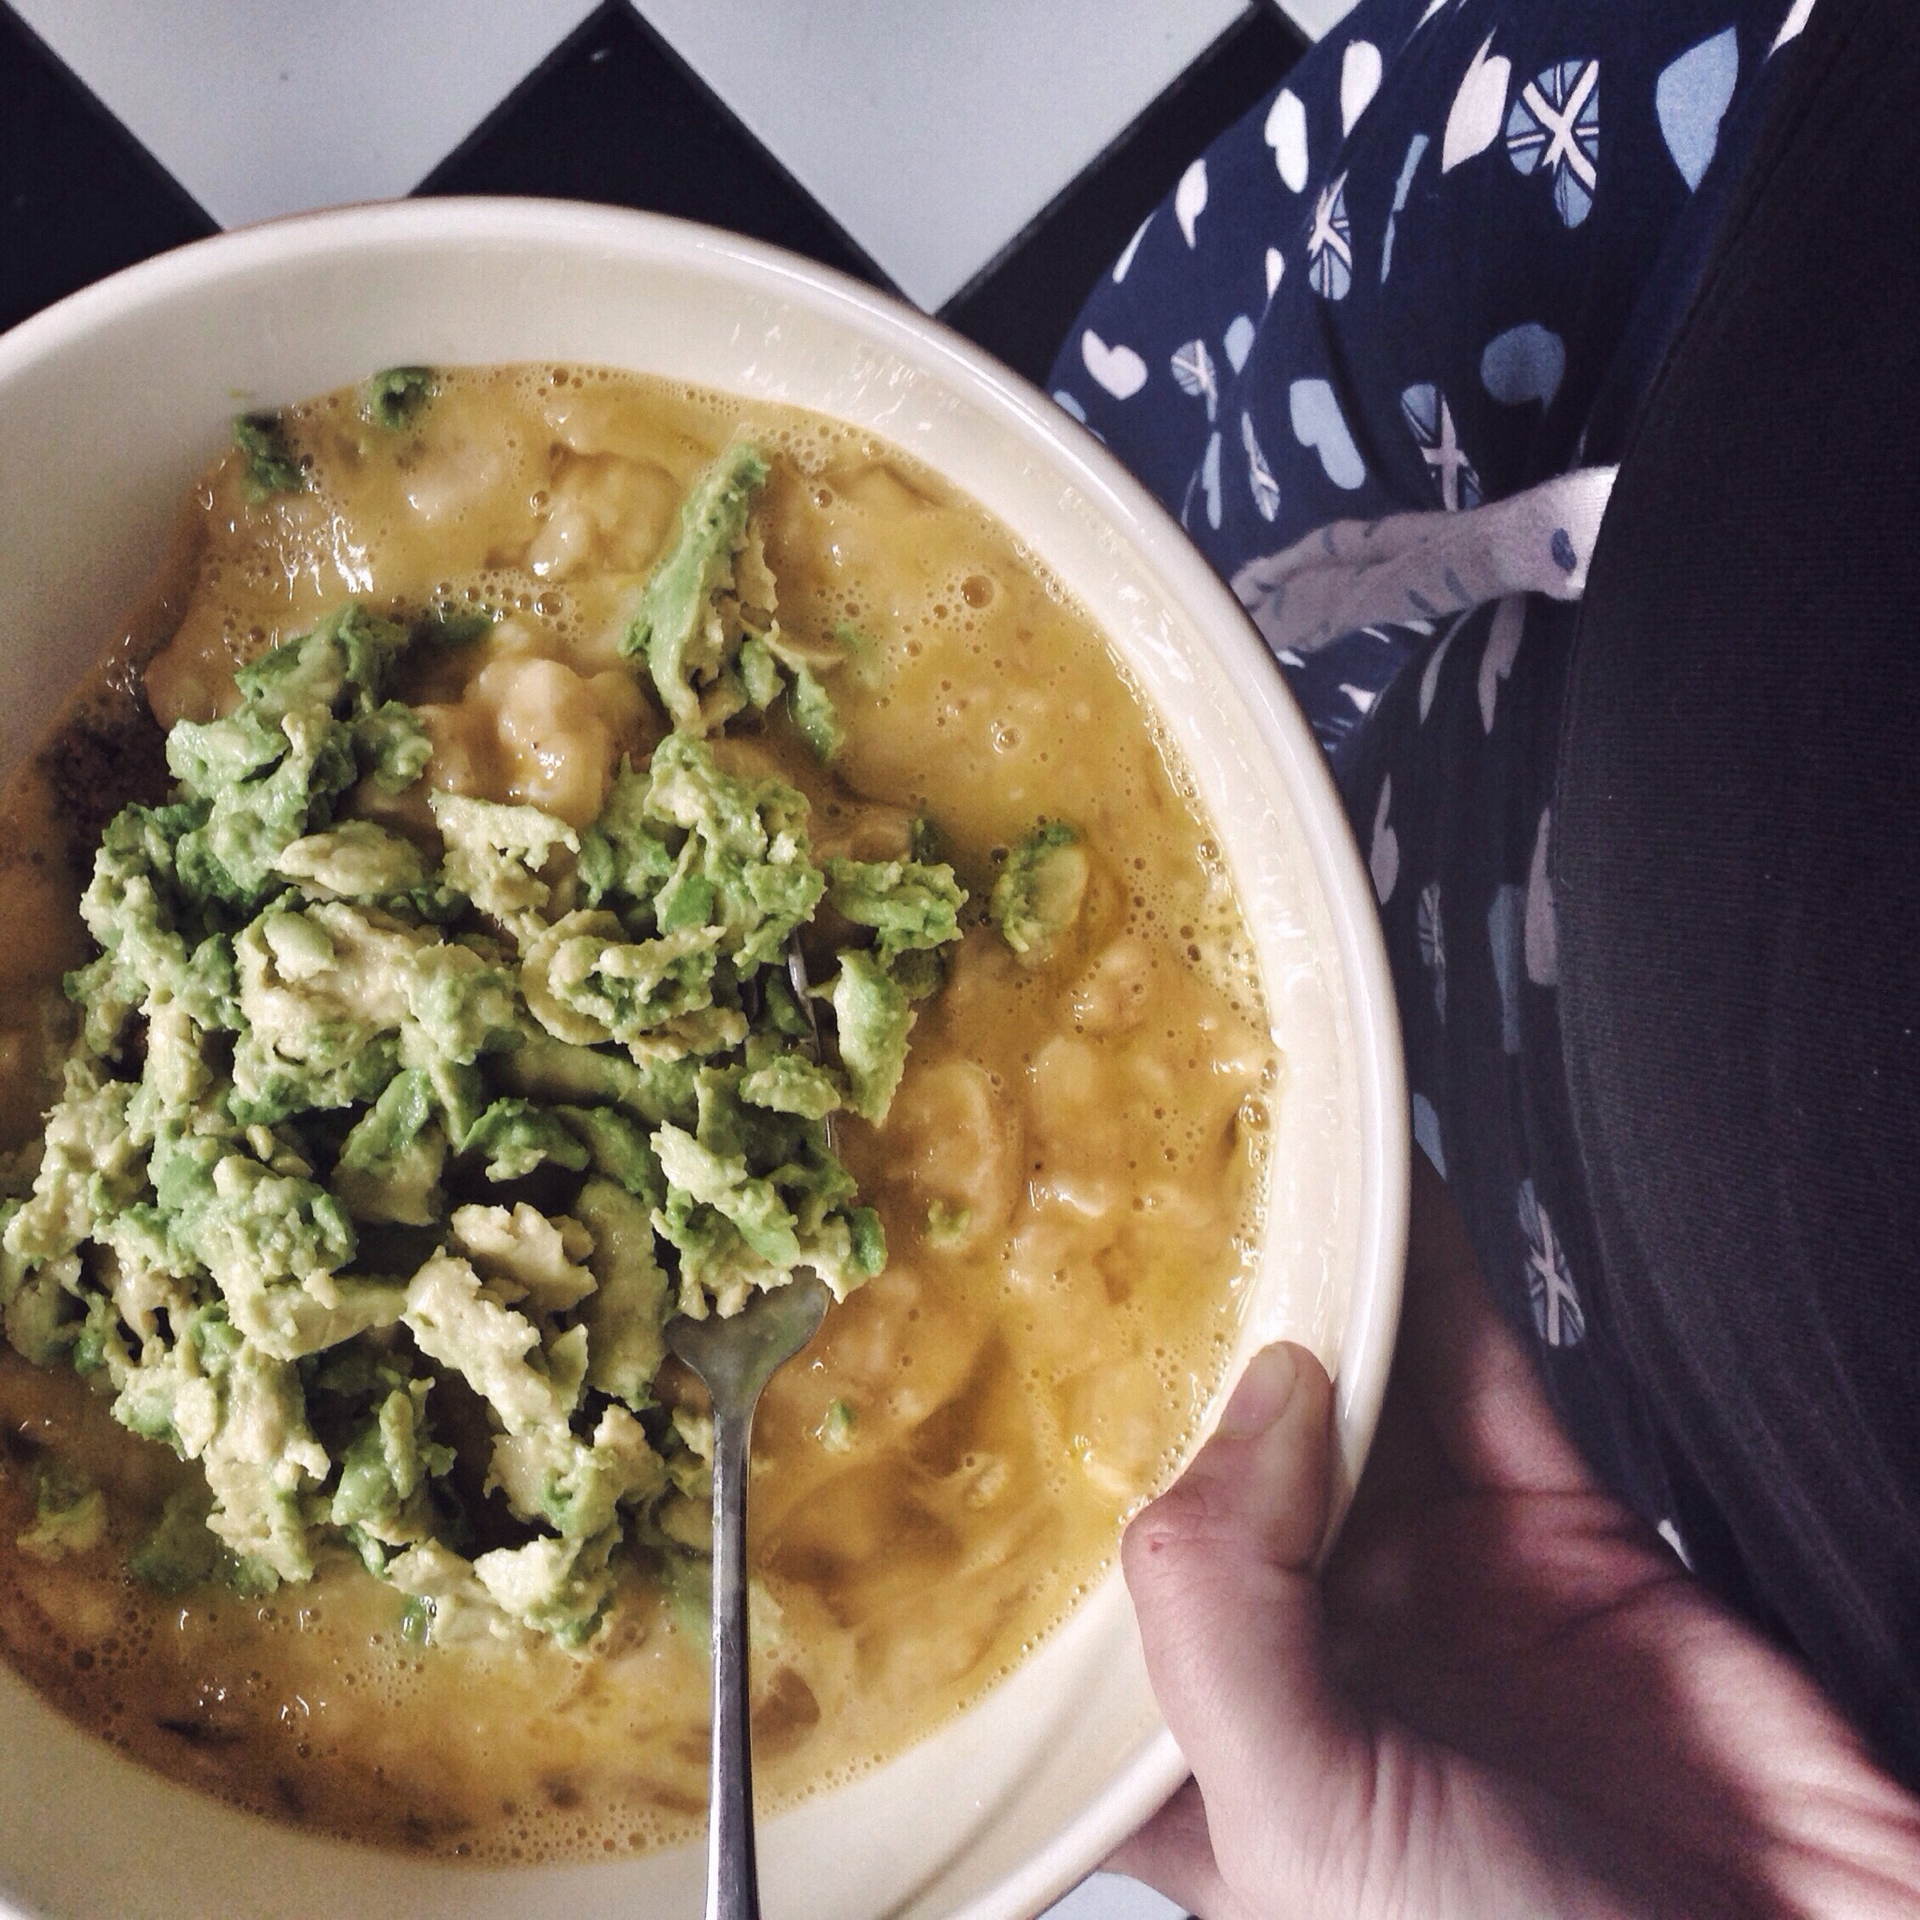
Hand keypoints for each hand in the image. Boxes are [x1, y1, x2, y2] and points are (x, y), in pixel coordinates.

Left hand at [1111, 1157, 1919, 1918]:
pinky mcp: (1551, 1533)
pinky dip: (1435, 1280)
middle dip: (1187, 1346)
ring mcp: (1429, 1584)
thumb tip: (1259, 1397)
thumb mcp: (1305, 1821)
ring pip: (1348, 1395)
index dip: (1059, 1466)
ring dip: (1313, 1288)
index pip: (1098, 1580)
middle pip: (1223, 1458)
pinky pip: (1474, 1375)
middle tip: (1134, 1209)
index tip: (1025, 1337)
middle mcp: (1307, 1655)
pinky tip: (1391, 1202)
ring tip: (1258, 1175)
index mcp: (1205, 1752)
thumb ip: (1227, 1610)